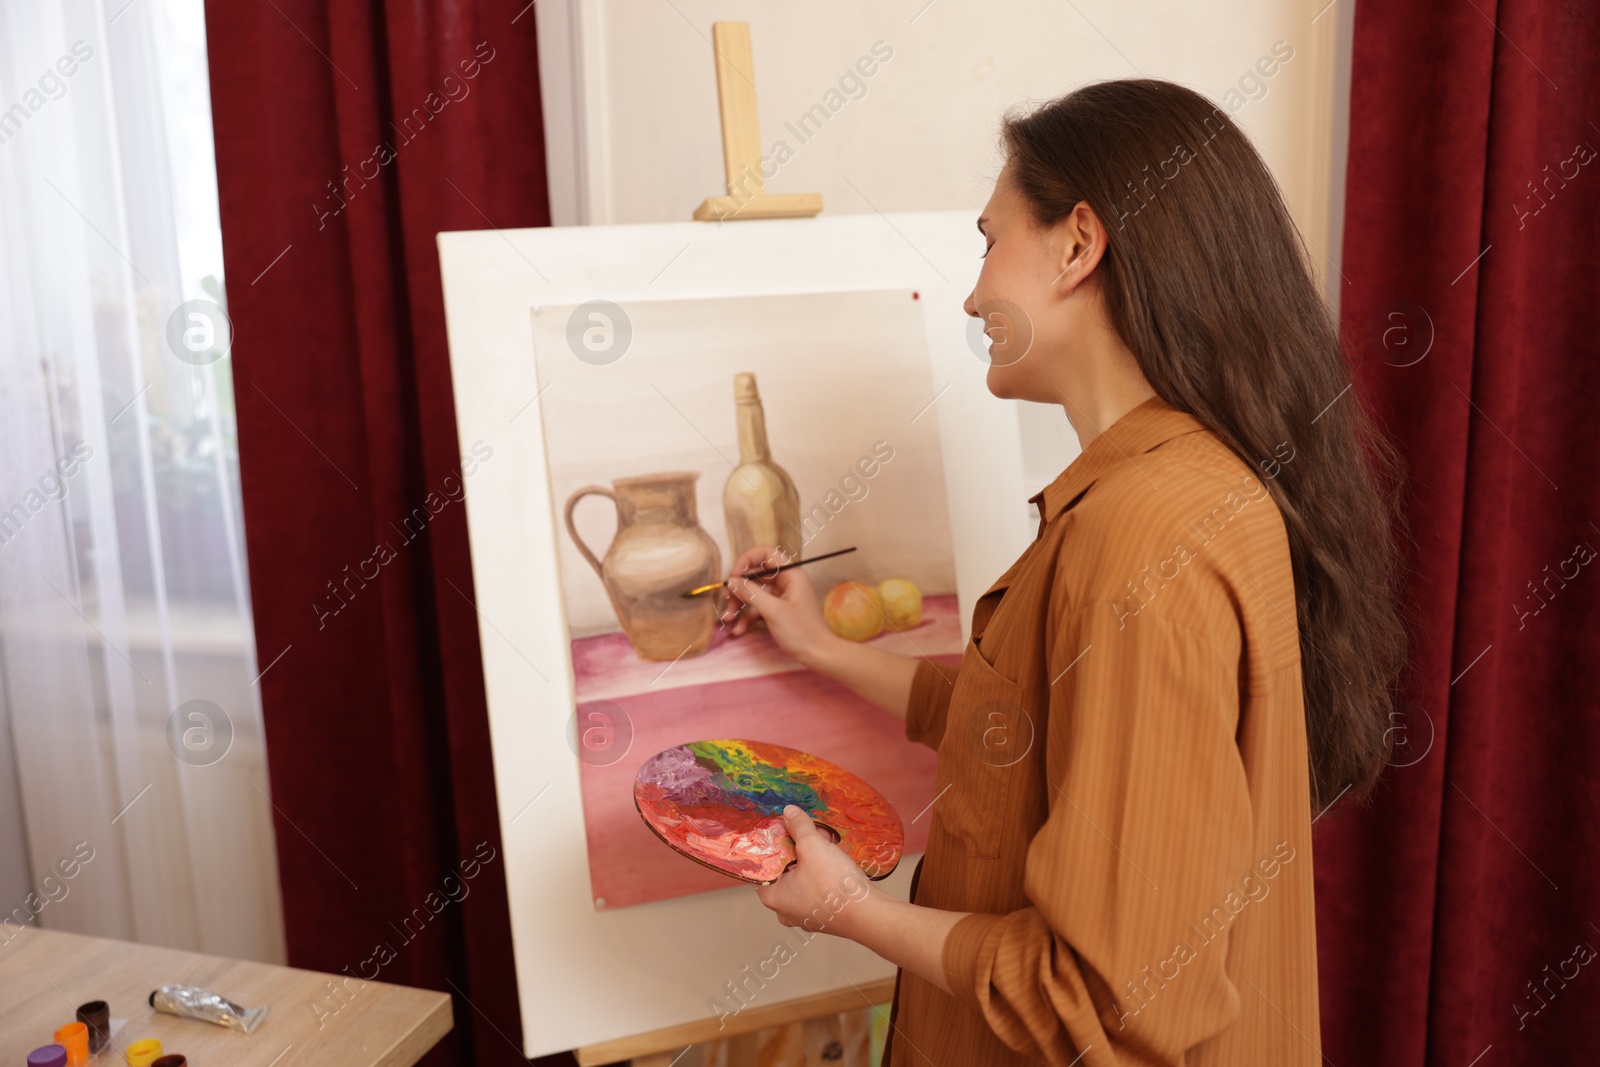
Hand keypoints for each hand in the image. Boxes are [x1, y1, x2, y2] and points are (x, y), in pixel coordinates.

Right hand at [722, 546, 837, 667]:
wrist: (819, 655)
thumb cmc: (801, 631)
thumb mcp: (773, 611)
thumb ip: (751, 593)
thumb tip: (732, 580)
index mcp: (791, 574)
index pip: (765, 554)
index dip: (747, 561)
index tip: (734, 576)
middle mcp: (787, 581)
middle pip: (756, 575)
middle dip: (739, 588)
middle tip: (726, 600)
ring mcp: (783, 596)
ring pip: (755, 593)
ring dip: (739, 605)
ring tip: (727, 619)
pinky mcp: (779, 610)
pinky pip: (759, 607)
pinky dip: (748, 617)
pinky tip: (738, 630)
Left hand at [754, 806, 878, 939]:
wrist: (869, 915)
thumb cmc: (835, 885)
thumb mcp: (813, 846)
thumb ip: (799, 826)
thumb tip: (789, 812)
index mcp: (773, 896)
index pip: (762, 864)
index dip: (773, 843)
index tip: (784, 829)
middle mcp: (785, 910)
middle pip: (784, 870)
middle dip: (797, 848)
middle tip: (809, 832)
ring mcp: (805, 915)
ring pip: (803, 878)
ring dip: (813, 859)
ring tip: (826, 842)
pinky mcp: (824, 915)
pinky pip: (817, 888)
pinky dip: (823, 873)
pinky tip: (836, 859)